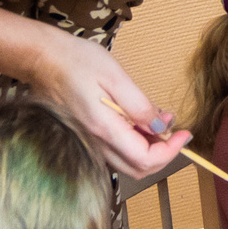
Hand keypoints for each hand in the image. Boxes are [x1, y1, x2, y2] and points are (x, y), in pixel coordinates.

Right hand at [27, 27, 189, 179]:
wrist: (42, 59)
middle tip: (176, 130)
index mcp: (104, 129)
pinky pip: (117, 151)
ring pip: (128, 163)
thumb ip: (140, 106)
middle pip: (138, 169)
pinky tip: (141, 121)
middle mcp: (96, 143)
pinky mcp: (88, 137)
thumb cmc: (76, 62)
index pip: (145, 159)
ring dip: (150, 149)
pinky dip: (135, 143)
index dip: (170, 151)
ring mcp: (90, 143)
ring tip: (160, 120)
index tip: (184, 133)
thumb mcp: (115, 77)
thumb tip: (162, 126)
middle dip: (164, 154)